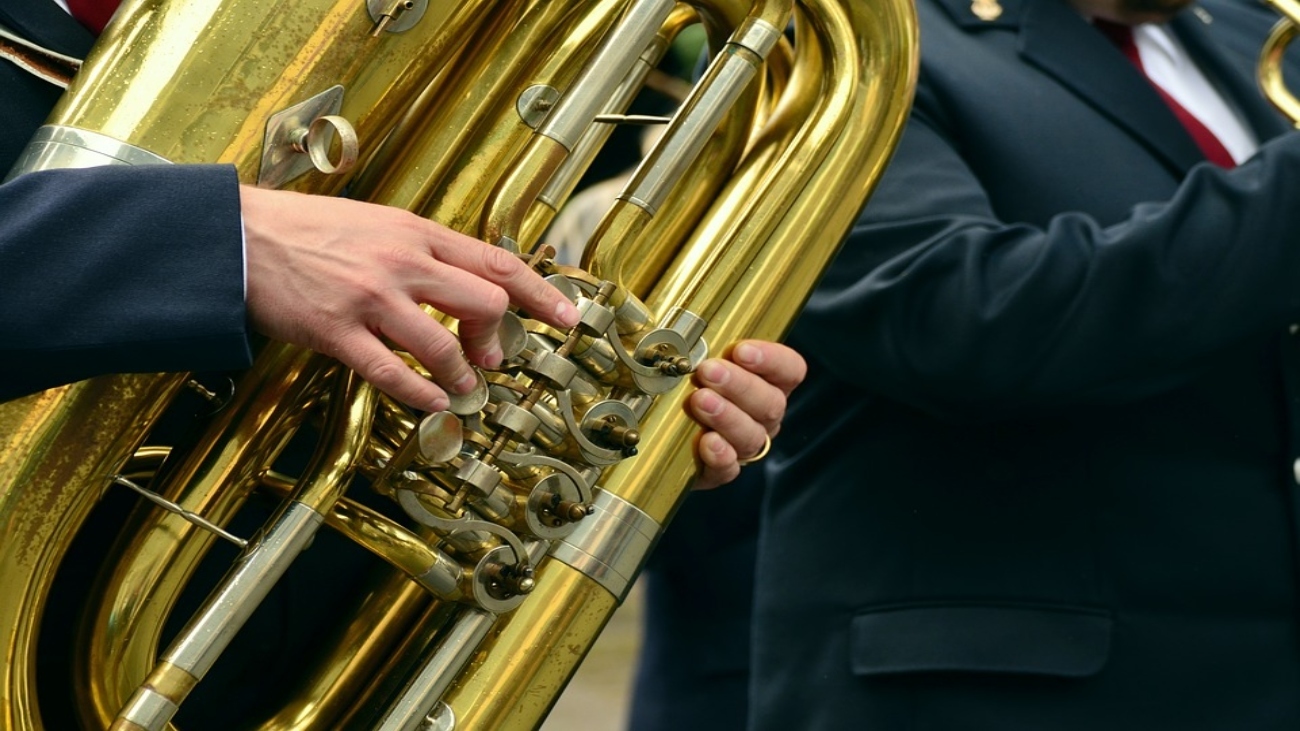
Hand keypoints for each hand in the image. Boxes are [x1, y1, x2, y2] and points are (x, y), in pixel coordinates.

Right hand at [239, 186, 579, 411]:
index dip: (541, 294)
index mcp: (415, 232)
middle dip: (495, 339)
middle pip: (484, 303)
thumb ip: (423, 250)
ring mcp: (370, 298)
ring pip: (444, 346)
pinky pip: (393, 373)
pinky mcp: (337, 331)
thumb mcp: (377, 223)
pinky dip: (420, 393)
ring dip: (460, 374)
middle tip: (489, 356)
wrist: (238, 236)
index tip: (567, 318)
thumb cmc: (308, 230)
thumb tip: (469, 280)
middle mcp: (401, 262)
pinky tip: (430, 400)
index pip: (497, 263)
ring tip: (458, 384)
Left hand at [686, 340, 805, 489]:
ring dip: (726, 416)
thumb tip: (681, 326)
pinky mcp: (720, 470)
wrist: (660, 430)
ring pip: (752, 435)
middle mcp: (762, 415)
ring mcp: (744, 445)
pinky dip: (720, 456)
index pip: (790, 370)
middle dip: (739, 385)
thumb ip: (701, 343)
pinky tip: (707, 442)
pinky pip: (729, 468)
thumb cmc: (683, 383)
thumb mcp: (696, 357)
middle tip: (708, 371)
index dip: (772, 360)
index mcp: (766, 383)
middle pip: (771, 403)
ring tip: (700, 401)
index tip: (741, 351)